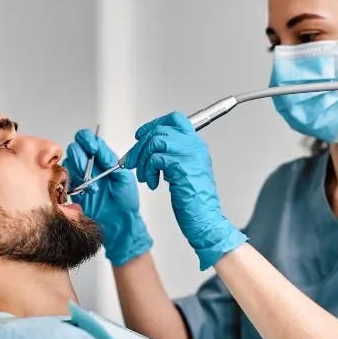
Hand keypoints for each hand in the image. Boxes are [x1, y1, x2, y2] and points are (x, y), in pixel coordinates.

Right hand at [63, 129, 152, 265]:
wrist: (119, 222)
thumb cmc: (125, 201)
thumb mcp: (123, 177)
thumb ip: (110, 159)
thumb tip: (98, 147)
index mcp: (102, 158)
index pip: (88, 139)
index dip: (87, 140)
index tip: (92, 148)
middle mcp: (89, 165)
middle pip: (75, 148)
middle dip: (81, 156)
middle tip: (88, 168)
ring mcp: (80, 176)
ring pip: (69, 162)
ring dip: (79, 170)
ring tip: (92, 184)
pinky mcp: (73, 189)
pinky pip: (64, 179)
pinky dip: (74, 182)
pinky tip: (87, 191)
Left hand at [123, 112, 246, 269]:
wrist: (205, 219)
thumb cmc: (195, 202)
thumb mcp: (184, 171)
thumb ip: (173, 156)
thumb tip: (150, 148)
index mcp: (196, 145)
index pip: (175, 119)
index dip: (154, 124)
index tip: (141, 135)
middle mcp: (194, 146)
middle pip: (161, 129)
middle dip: (141, 146)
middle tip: (132, 161)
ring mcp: (190, 154)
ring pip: (156, 141)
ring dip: (143, 160)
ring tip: (144, 176)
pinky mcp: (182, 166)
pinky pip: (156, 158)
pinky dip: (148, 171)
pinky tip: (153, 183)